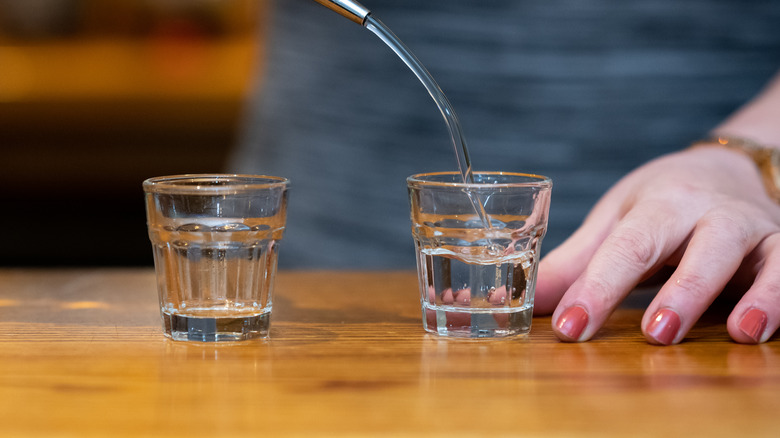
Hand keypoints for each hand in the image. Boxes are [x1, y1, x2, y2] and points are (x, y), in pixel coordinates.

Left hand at [534, 145, 779, 344]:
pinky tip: (761, 329)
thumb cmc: (661, 202)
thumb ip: (574, 263)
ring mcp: (749, 229)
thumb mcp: (615, 221)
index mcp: (657, 204)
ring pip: (753, 256)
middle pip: (693, 247)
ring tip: (739, 331)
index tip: (571, 327)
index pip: (625, 247)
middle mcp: (707, 212)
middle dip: (677, 292)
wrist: (727, 169)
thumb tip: (515, 299)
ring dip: (752, 292)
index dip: (597, 287)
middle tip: (656, 333)